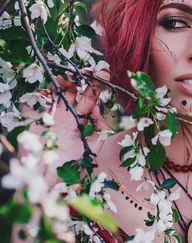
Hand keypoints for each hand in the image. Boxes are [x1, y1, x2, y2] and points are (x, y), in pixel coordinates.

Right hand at [20, 68, 110, 187]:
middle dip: (86, 80)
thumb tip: (104, 115)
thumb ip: (100, 133)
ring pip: (61, 93)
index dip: (98, 88)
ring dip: (66, 82)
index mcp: (82, 123)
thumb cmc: (67, 165)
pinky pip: (41, 99)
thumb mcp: (90, 150)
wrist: (42, 174)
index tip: (103, 75)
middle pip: (79, 94)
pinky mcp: (37, 116)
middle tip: (92, 68)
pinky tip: (50, 85)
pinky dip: (45, 91)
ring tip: (68, 75)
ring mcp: (53, 115)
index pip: (92, 101)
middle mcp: (69, 117)